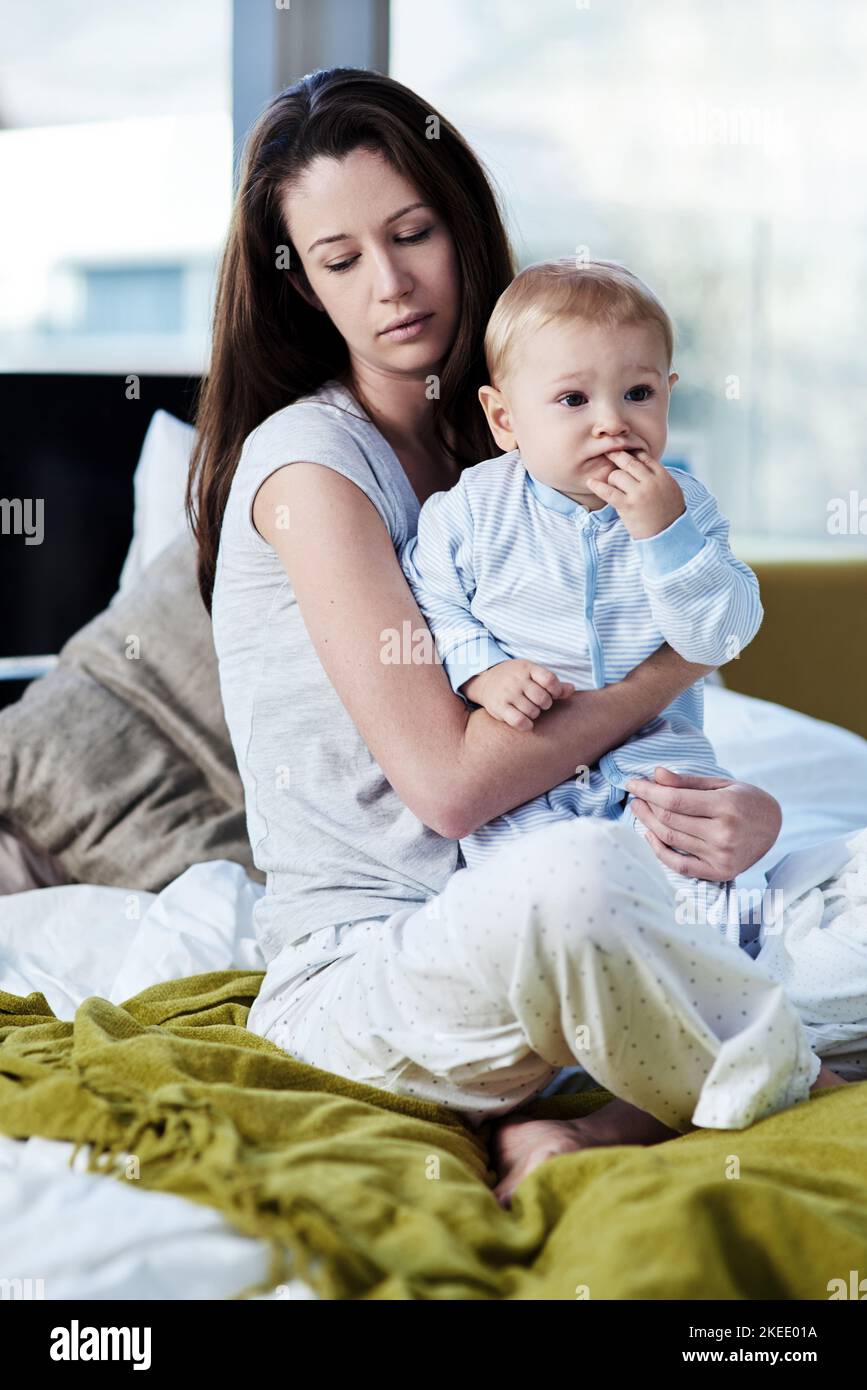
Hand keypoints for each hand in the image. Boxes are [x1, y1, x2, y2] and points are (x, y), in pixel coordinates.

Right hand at [461, 659, 574, 731]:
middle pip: (543, 699)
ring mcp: (507, 693)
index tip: (552, 694)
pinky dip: (526, 725)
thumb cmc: (517, 679)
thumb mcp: (533, 674)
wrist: (486, 679)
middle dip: (545, 704)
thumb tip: (572, 689)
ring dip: (535, 714)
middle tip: (539, 704)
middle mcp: (517, 680)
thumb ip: (553, 683)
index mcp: (528, 668)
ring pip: (533, 712)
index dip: (556, 691)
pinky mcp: (499, 707)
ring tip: (530, 710)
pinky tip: (526, 722)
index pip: (550, 680)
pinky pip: (519, 721)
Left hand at [585, 450, 684, 539]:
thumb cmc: (670, 514)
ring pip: (617, 475)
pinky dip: (597, 486)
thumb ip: (659, 476)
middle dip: (616, 456)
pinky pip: (608, 492)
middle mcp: (651, 482)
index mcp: (662, 476)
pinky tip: (590, 482)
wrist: (670, 534)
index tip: (624, 451)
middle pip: (629, 462)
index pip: (644, 457)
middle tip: (608, 452)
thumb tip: (646, 465)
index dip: (632, 452)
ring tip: (613, 485)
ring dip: (612, 478)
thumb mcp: (672, 489)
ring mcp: (639, 493)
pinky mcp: (628, 506)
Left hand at [626, 765, 781, 881]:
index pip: (675, 800)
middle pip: (670, 820)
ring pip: (671, 840)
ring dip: (648, 824)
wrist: (775, 827)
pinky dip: (659, 851)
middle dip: (646, 807)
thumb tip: (655, 774)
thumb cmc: (746, 800)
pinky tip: (649, 835)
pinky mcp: (720, 873)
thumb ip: (687, 781)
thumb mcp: (721, 783)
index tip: (632, 783)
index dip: (649, 791)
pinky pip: (680, 865)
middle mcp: (724, 834)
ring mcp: (721, 856)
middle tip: (634, 796)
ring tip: (639, 810)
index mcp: (726, 806)